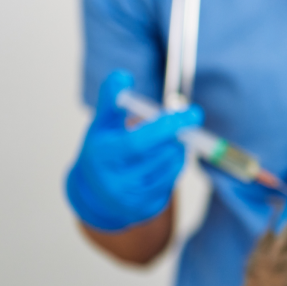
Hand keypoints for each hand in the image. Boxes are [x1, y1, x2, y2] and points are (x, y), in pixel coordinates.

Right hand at [66, 70, 201, 230]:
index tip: (192, 113)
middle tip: (185, 121)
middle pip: (160, 155)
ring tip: (171, 140)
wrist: (94, 193)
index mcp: (101, 154)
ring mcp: (130, 199)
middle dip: (177, 136)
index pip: (139, 142)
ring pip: (171, 169)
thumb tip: (122, 75)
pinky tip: (164, 160)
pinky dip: (174, 168)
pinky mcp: (144, 210)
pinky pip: (171, 184)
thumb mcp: (102, 123)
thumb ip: (111, 99)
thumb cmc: (103, 149)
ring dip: (178, 151)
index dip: (167, 127)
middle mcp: (113, 181)